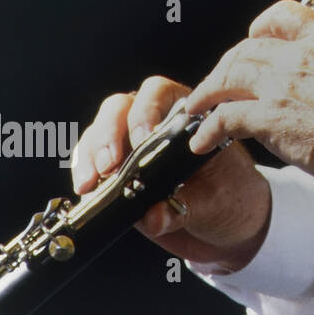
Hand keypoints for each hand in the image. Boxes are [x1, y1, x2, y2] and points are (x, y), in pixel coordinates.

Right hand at [71, 76, 271, 270]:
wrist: (227, 222)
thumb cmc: (229, 197)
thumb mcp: (215, 203)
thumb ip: (184, 209)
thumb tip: (152, 217)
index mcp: (189, 116)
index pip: (160, 92)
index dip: (146, 110)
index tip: (142, 139)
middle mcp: (156, 121)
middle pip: (120, 107)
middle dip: (109, 132)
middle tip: (110, 164)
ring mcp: (131, 143)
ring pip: (99, 130)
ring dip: (91, 153)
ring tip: (92, 182)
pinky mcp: (116, 167)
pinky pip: (90, 158)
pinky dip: (83, 170)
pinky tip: (86, 188)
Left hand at [186, 0, 313, 186]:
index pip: (283, 15)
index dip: (261, 28)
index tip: (252, 38)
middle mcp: (300, 55)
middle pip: (246, 49)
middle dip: (225, 67)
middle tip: (217, 84)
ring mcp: (282, 84)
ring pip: (228, 77)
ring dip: (207, 94)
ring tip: (197, 109)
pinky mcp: (269, 117)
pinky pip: (225, 117)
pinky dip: (209, 129)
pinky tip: (203, 141)